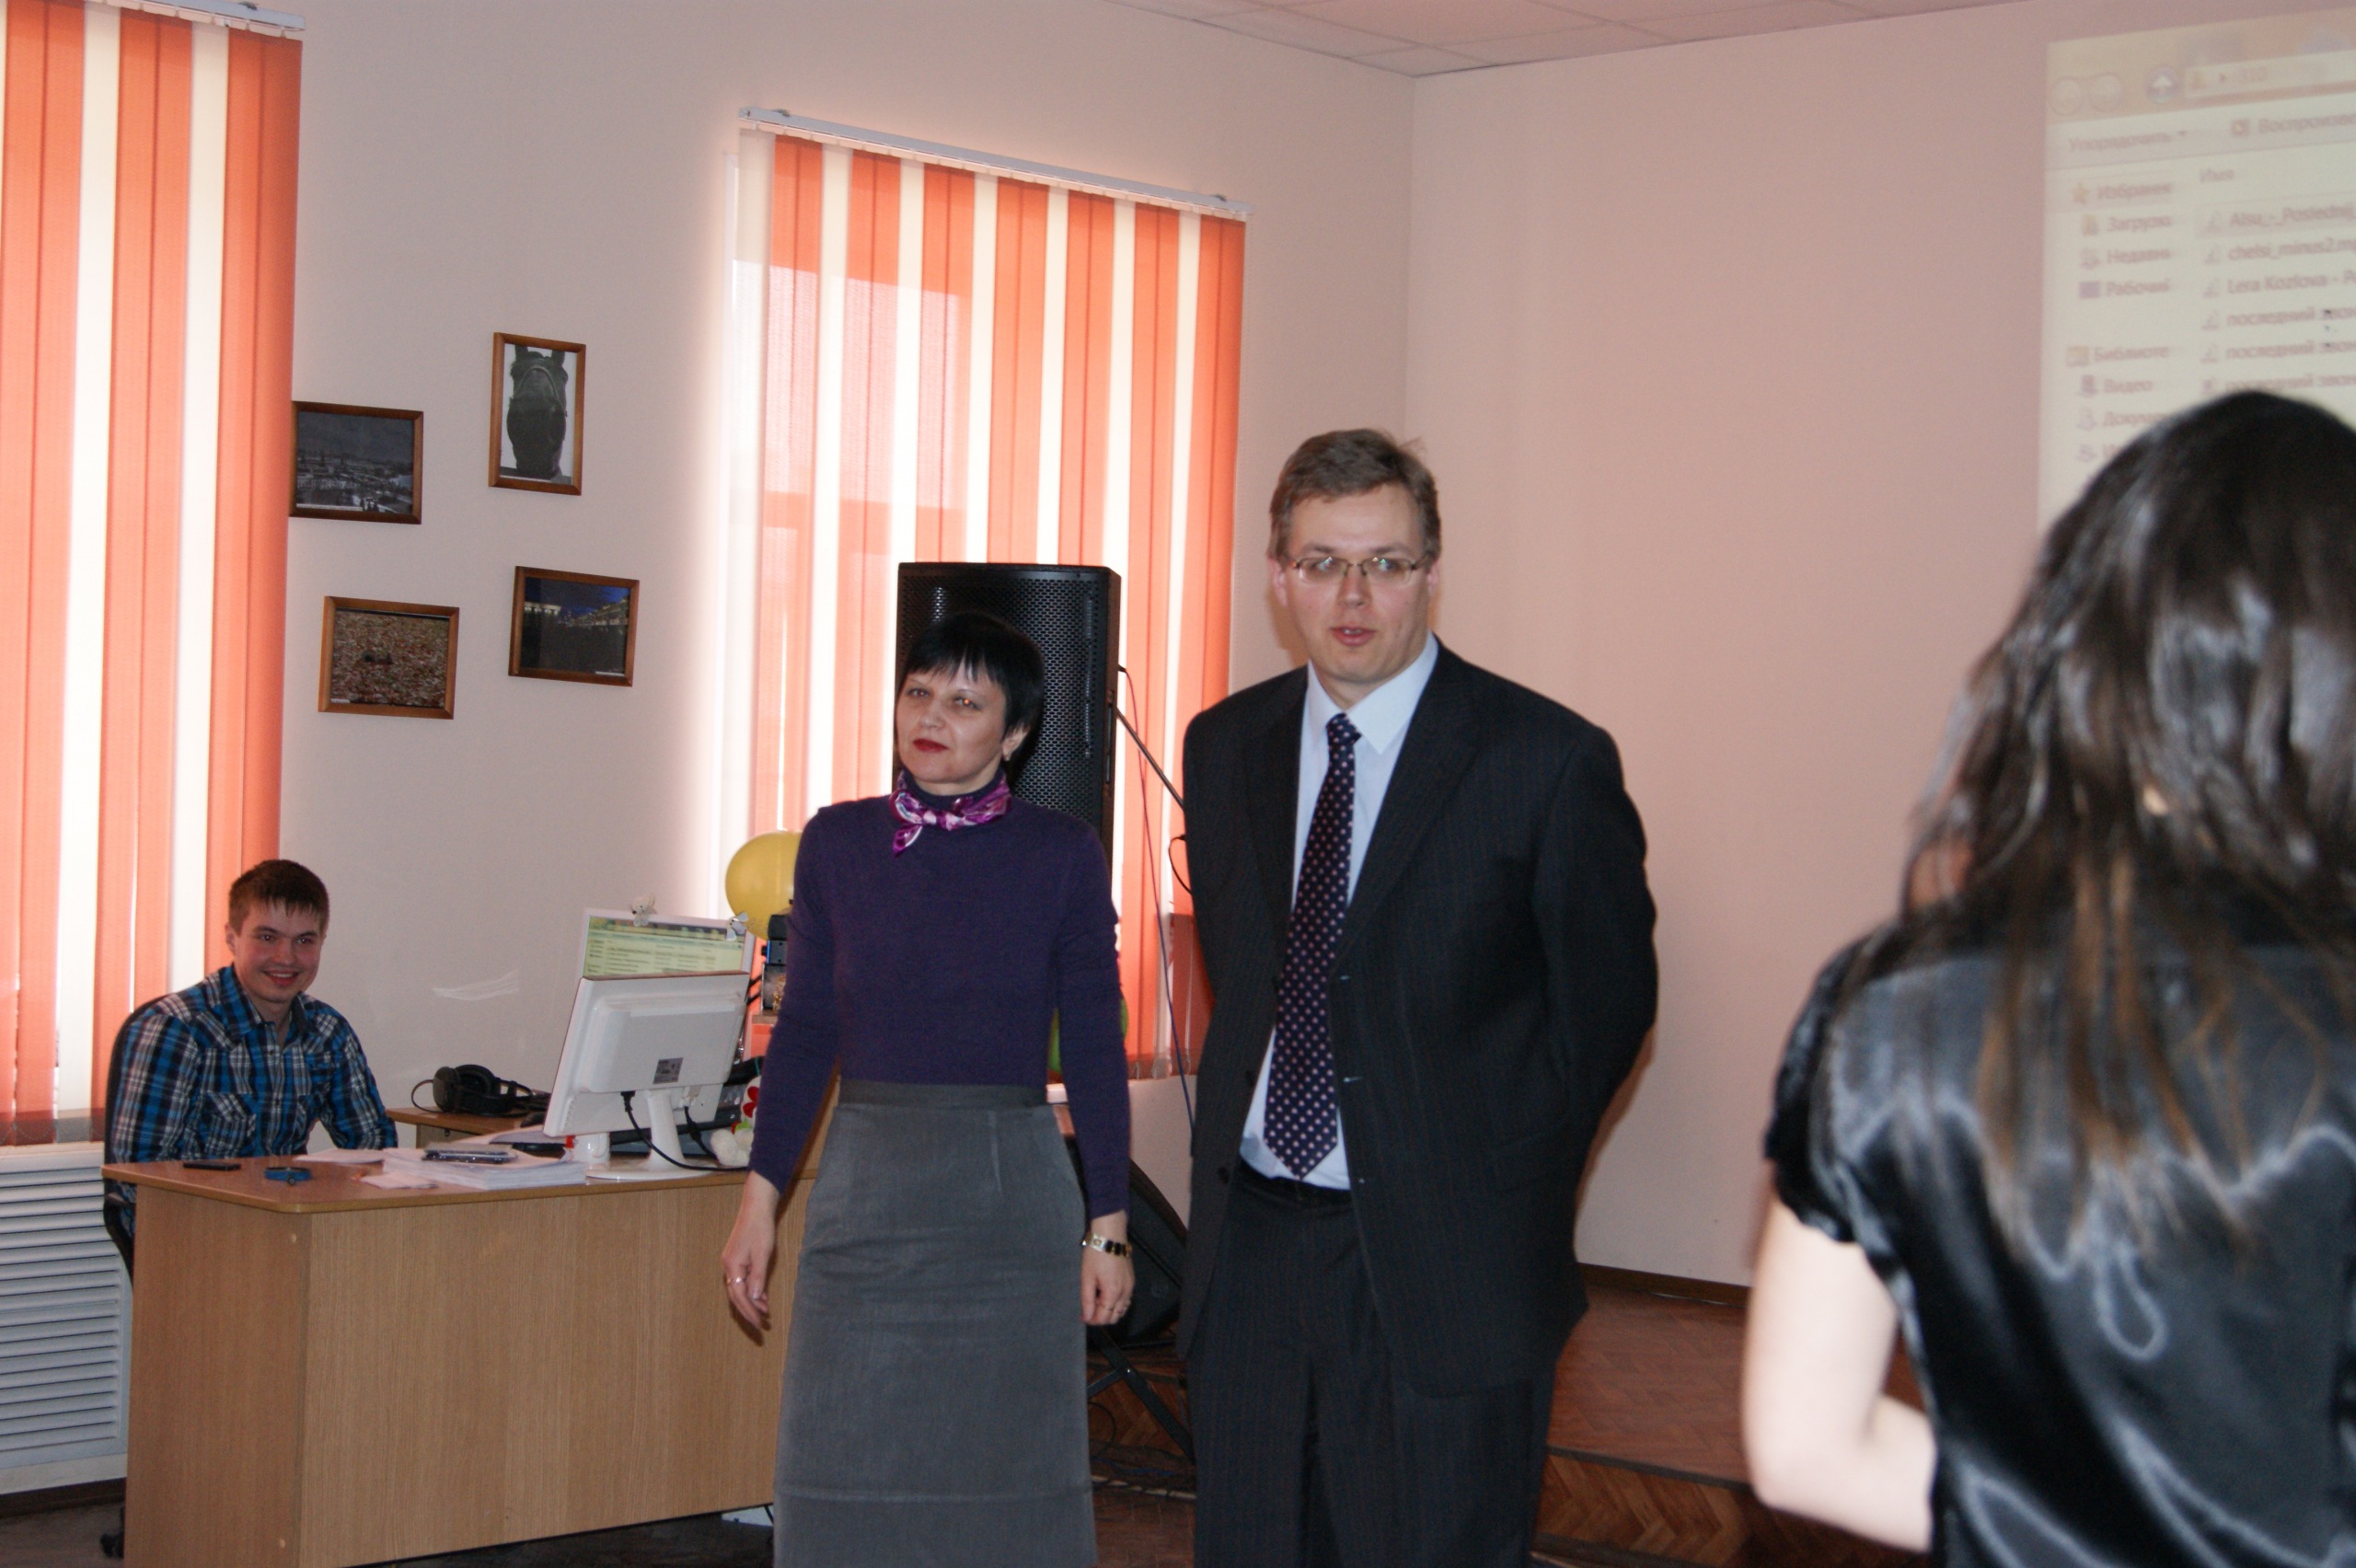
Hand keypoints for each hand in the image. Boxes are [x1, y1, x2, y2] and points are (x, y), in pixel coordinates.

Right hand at [721, 1172, 783, 1330]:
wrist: (756, 1208)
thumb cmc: (760, 1228)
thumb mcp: (763, 1254)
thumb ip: (758, 1277)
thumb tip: (754, 1299)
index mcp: (732, 1266)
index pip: (740, 1296)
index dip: (750, 1312)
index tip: (760, 1323)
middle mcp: (728, 1267)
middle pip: (736, 1296)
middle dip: (748, 1312)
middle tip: (761, 1326)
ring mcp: (731, 1263)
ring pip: (739, 1290)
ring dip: (751, 1302)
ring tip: (765, 1313)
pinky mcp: (737, 1259)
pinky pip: (742, 1281)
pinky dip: (752, 1290)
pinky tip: (762, 1297)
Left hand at [1080, 1212, 1133, 1326]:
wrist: (1110, 1236)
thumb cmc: (1096, 1255)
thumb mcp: (1087, 1277)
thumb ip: (1087, 1300)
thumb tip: (1087, 1317)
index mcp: (1113, 1293)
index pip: (1104, 1318)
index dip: (1091, 1320)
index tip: (1082, 1316)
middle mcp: (1125, 1293)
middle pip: (1114, 1317)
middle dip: (1101, 1318)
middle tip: (1088, 1309)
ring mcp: (1130, 1287)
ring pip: (1122, 1310)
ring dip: (1110, 1312)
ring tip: (1097, 1302)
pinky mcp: (1132, 1281)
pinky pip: (1126, 1301)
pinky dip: (1117, 1304)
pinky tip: (1107, 1296)